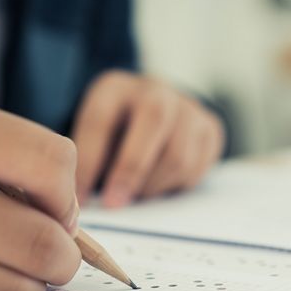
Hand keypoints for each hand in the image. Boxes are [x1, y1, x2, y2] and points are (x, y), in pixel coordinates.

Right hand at [0, 88, 80, 290]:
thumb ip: (1, 159)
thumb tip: (70, 225)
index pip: (47, 161)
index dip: (66, 195)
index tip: (58, 210)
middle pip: (35, 238)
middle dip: (63, 256)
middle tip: (55, 256)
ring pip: (7, 289)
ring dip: (29, 287)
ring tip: (18, 273)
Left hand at [72, 71, 224, 207]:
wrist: (153, 115)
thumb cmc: (115, 134)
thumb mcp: (93, 137)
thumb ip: (88, 161)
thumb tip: (80, 202)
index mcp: (115, 87)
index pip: (101, 119)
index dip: (89, 162)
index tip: (80, 197)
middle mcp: (156, 90)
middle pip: (154, 119)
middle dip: (131, 169)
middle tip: (114, 204)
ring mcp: (188, 107)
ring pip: (179, 154)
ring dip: (154, 185)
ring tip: (138, 196)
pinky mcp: (210, 129)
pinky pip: (197, 169)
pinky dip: (176, 186)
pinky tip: (159, 185)